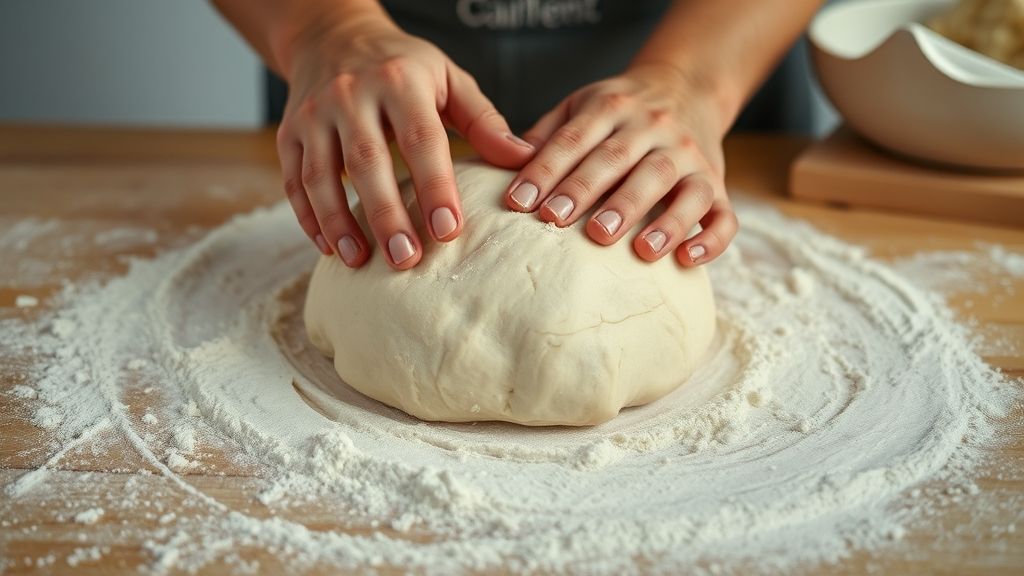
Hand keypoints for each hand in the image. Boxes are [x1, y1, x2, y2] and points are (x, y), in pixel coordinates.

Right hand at [277, 11, 533, 269]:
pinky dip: (308, 217)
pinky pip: (293, 180)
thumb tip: (523, 160)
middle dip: (385, 214)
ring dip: (339, 222)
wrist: (331, 35)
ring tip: (361, 261)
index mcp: (399, 82)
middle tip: (406, 260)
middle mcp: (351, 95)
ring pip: (320, 174)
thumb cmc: (402, 66)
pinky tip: (329, 248)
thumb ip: (483, 120)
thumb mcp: (447, 78)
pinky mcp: (287, 133)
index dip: (434, 186)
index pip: (420, 139)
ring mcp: (313, 114)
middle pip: (366, 161)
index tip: (449, 229)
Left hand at [504, 63, 737, 266]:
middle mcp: (656, 128)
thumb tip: (500, 165)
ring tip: (635, 250)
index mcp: (614, 108)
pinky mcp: (718, 185)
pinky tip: (687, 260)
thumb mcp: (583, 105)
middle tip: (559, 222)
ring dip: (656, 218)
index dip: (547, 169)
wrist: (688, 87)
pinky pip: (723, 214)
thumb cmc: (620, 112)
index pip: (575, 138)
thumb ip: (547, 135)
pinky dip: (710, 238)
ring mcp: (691, 156)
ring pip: (675, 183)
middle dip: (589, 192)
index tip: (519, 202)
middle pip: (622, 159)